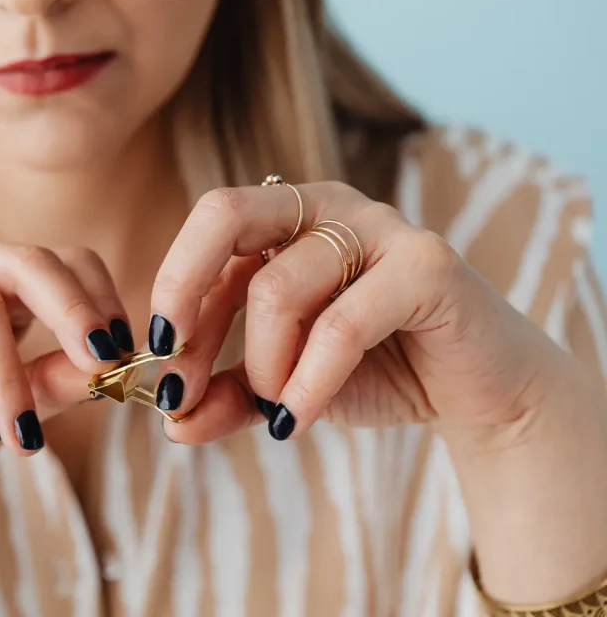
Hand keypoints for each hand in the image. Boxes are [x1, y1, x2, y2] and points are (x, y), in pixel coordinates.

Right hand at [0, 232, 131, 509]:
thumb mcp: (12, 408)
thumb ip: (57, 381)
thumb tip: (116, 364)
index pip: (61, 259)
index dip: (98, 300)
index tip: (122, 354)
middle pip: (26, 263)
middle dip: (72, 317)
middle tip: (101, 368)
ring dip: (6, 378)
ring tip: (19, 437)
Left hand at [146, 181, 579, 443]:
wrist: (474, 390)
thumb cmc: (370, 371)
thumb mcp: (281, 385)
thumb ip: (229, 396)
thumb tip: (172, 423)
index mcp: (284, 217)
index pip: (206, 235)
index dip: (171, 297)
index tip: (155, 361)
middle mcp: (325, 205)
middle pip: (224, 213)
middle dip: (182, 290)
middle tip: (174, 367)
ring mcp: (379, 227)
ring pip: (277, 289)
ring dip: (263, 367)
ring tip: (276, 409)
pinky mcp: (427, 266)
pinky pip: (342, 326)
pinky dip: (307, 383)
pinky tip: (295, 421)